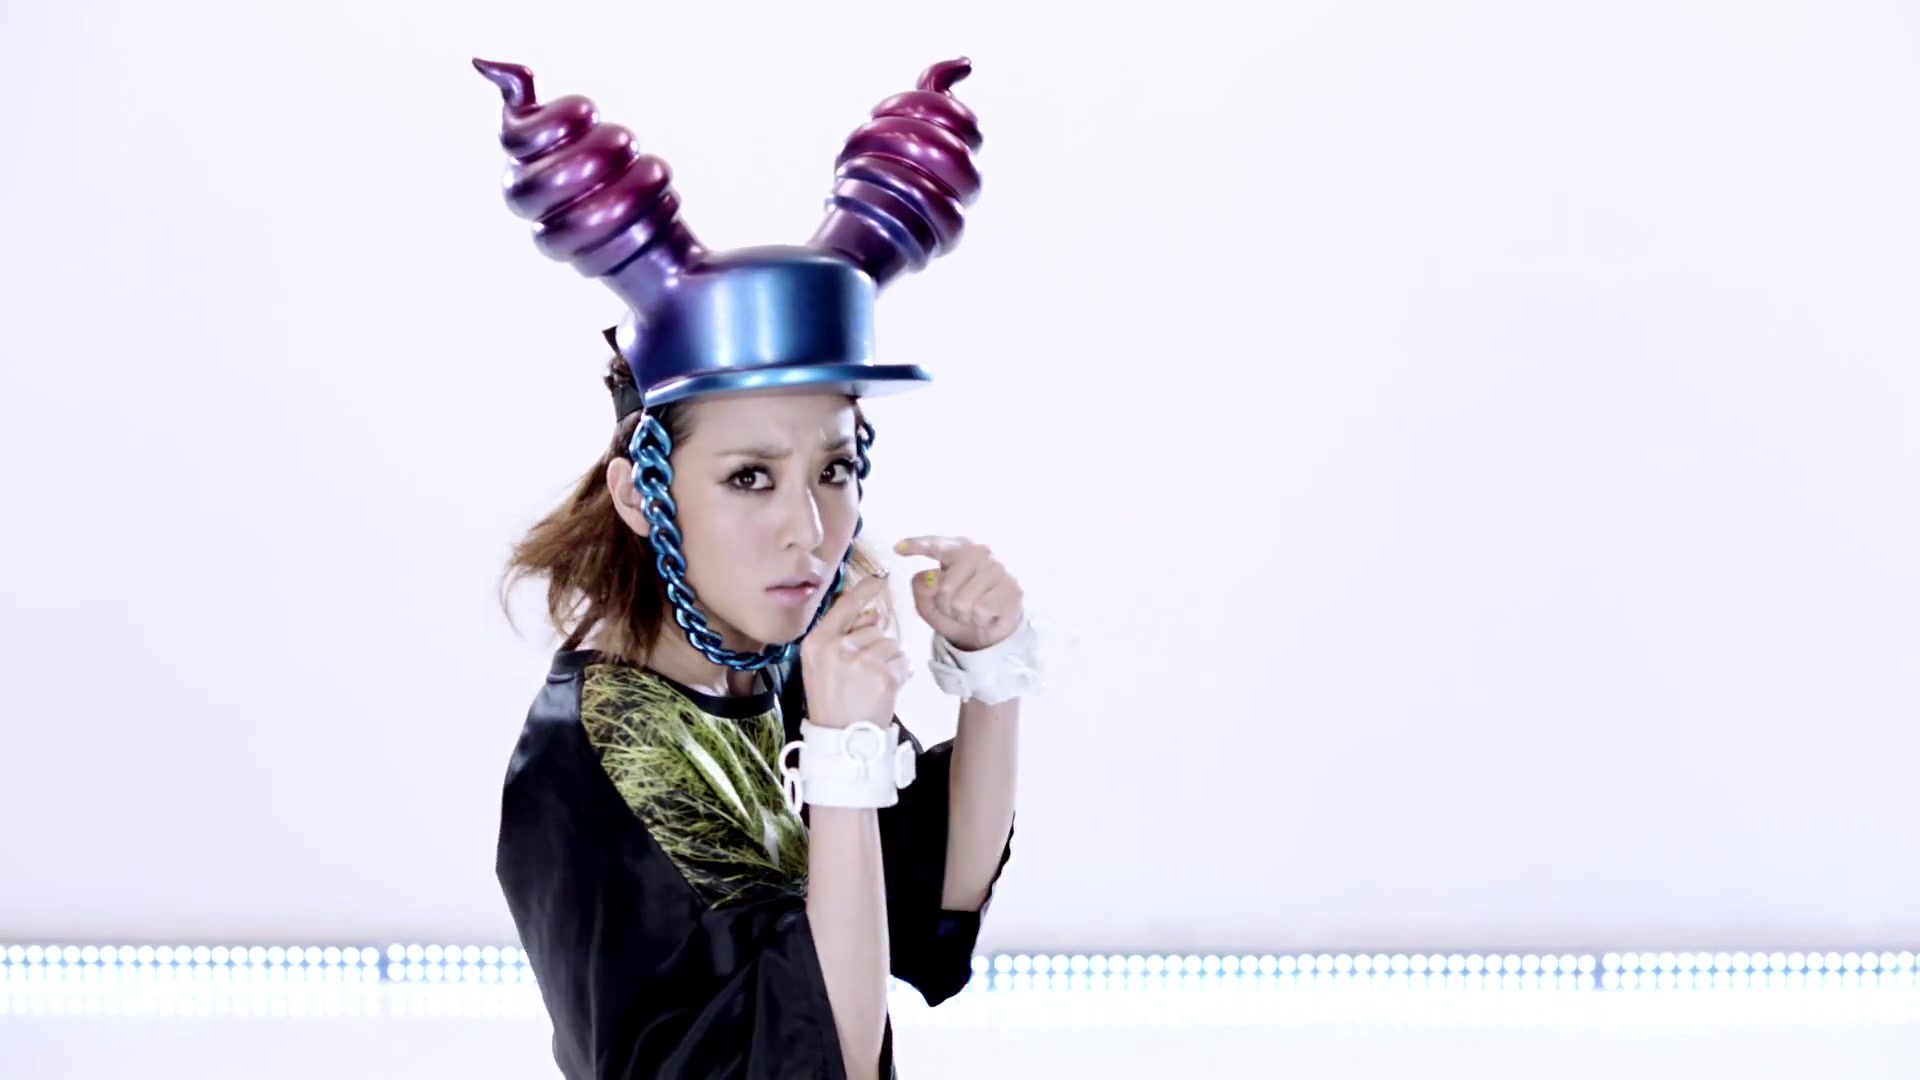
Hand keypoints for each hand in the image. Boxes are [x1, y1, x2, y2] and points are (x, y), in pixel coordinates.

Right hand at [800, 574, 911, 729]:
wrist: (840, 739)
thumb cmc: (832, 700)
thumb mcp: (823, 665)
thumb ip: (844, 635)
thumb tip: (875, 613)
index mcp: (817, 642)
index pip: (845, 605)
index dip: (865, 590)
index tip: (881, 578)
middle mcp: (835, 647)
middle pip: (874, 627)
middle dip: (875, 646)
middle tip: (861, 675)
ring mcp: (859, 661)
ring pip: (891, 644)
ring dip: (888, 662)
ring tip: (871, 685)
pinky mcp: (882, 675)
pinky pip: (903, 661)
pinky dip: (900, 675)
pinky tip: (883, 691)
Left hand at [893, 537, 1025, 651]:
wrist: (991, 631)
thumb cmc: (958, 610)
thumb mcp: (931, 604)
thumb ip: (921, 590)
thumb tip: (930, 578)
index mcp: (958, 548)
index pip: (936, 545)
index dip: (917, 545)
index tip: (897, 548)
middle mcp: (980, 552)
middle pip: (945, 586)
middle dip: (946, 605)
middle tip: (956, 608)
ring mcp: (998, 569)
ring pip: (963, 601)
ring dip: (963, 615)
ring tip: (971, 612)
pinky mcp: (1012, 588)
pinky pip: (981, 610)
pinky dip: (979, 620)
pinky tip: (986, 615)